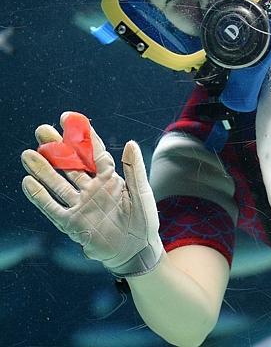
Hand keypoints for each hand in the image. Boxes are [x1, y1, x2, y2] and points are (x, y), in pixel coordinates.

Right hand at [20, 112, 163, 276]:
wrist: (137, 250)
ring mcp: (81, 205)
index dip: (81, 136)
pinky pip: (53, 208)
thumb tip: (130, 142)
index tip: (68, 118)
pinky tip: (28, 182)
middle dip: (56, 148)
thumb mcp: (142, 193)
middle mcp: (92, 188)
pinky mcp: (73, 223)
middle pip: (71, 164)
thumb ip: (134, 169)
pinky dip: (40, 196)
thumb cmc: (143, 221)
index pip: (93, 152)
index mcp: (111, 178)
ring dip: (44, 169)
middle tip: (41, 131)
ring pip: (58, 183)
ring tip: (28, 154)